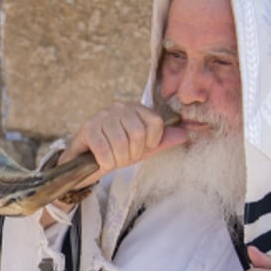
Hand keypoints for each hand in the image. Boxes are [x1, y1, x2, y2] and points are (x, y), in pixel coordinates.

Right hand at [60, 102, 187, 183]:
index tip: (142, 149)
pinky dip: (106, 162)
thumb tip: (184, 134)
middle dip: (133, 154)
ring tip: (114, 161)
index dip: (152, 142)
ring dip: (118, 160)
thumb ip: (161, 142)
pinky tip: (104, 163)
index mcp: (136, 108)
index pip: (156, 122)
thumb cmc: (116, 152)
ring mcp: (102, 116)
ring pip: (121, 142)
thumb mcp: (142, 148)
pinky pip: (103, 149)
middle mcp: (119, 107)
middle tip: (124, 158)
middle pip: (138, 133)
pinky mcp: (88, 128)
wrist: (86, 162)